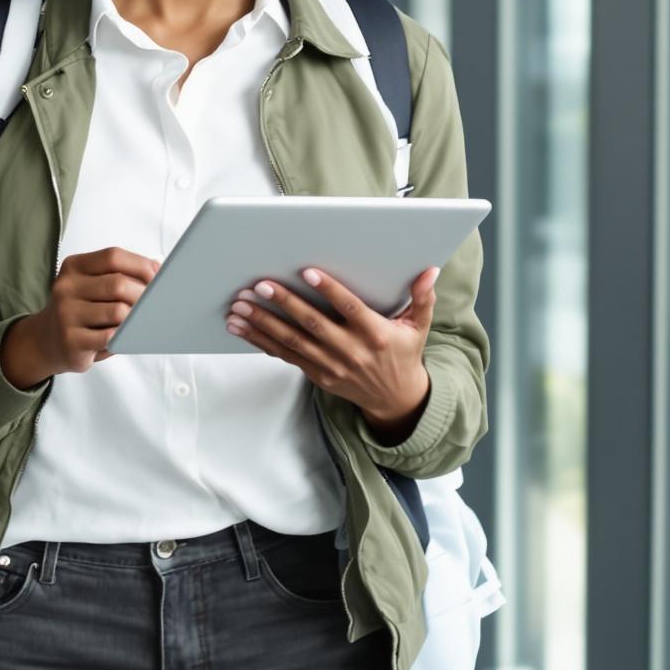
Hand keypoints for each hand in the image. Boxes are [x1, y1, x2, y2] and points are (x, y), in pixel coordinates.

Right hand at [1, 246, 159, 389]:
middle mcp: (65, 287)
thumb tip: (158, 269)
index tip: (157, 278)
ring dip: (134, 318)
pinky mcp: (71, 341)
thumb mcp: (93, 285)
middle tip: (154, 305)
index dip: (140, 265)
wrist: (47, 340)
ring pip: (118, 312)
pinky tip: (123, 337)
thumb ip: (121, 274)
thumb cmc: (81, 310)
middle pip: (118, 285)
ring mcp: (65, 314)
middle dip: (143, 295)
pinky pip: (110, 337)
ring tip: (138, 322)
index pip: (112, 257)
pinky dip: (123, 336)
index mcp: (73, 266)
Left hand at [224, 267, 436, 441]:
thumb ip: (422, 297)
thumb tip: (430, 270)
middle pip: (312, 325)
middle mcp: (351, 351)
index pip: (349, 308)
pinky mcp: (317, 375)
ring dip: (262, 323)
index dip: (328, 290)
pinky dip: (261, 341)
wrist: (396, 399)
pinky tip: (242, 328)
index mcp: (376, 334)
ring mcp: (331, 366)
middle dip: (283, 304)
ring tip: (238, 307)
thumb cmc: (404, 354)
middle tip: (258, 286)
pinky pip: (285, 356)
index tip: (306, 272)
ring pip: (292, 342)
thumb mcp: (418, 327)